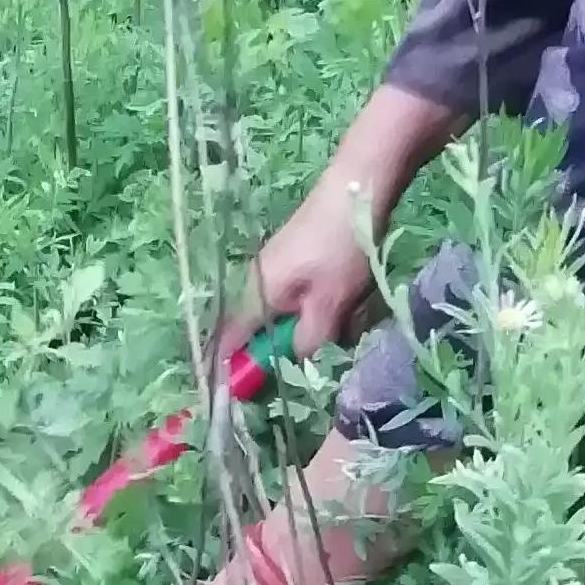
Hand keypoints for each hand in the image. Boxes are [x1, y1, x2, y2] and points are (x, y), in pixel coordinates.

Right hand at [236, 81, 469, 355]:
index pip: (226, 344)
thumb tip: (295, 366)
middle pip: (261, 334)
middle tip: (321, 354)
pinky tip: (351, 300)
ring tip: (347, 317)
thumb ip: (307, 343)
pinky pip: (304, 300)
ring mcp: (277, 270)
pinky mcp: (298, 261)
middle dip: (289, 349)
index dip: (231, 373)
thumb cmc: (340, 247)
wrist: (358, 185)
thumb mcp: (329, 304)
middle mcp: (256, 283)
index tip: (244, 400)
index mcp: (254, 295)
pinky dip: (324, 308)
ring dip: (315, 327)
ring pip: (288, 317)